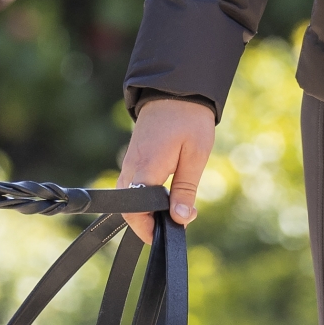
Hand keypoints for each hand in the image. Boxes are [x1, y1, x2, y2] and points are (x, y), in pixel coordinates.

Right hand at [116, 97, 214, 242]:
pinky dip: (143, 198)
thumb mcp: (195, 155)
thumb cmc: (188, 120)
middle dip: (146, 225)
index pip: (136, 211)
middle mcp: (131, 167)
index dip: (149, 229)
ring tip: (168, 217)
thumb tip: (180, 220)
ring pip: (128, 198)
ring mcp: (129, 162)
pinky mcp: (133, 158)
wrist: (175, 89)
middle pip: (129, 209)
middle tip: (172, 229)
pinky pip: (132, 186)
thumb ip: (186, 189)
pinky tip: (162, 199)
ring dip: (145, 212)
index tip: (169, 235)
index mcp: (146, 168)